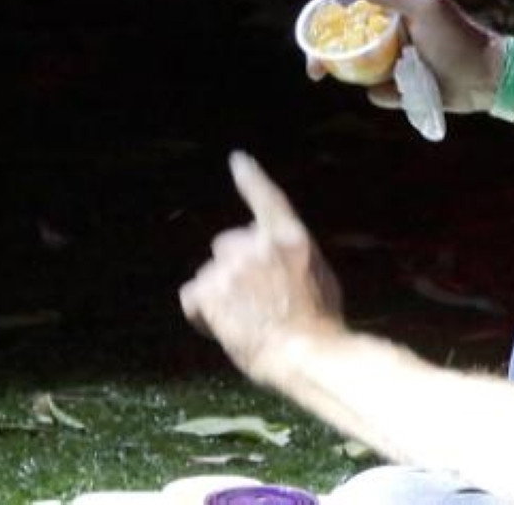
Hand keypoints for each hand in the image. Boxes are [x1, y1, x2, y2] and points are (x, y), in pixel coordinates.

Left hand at [180, 151, 343, 380]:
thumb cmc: (320, 322)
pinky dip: (202, 313)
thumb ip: (293, 254)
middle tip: (254, 300)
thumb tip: (276, 252)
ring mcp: (231, 267)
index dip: (251, 178)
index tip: (237, 160)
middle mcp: (258, 244)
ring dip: (220, 293)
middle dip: (235, 267)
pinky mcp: (208, 291)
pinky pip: (193, 297)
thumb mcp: (319, 275)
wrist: (306, 353)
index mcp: (290, 237)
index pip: (267, 199)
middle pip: (228, 245)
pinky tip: (222, 327)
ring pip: (210, 274)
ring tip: (244, 320)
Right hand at [299, 0, 500, 112]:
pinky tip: (407, 90)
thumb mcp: (428, 8)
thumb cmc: (460, 37)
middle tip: (313, 67)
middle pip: (343, 29)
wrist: (487, 79)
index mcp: (395, 0)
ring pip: (354, 62)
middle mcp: (390, 25)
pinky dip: (388, 93)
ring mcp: (393, 54)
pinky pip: (378, 89)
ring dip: (348, 73)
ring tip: (360, 83)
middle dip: (323, 46)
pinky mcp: (401, 83)